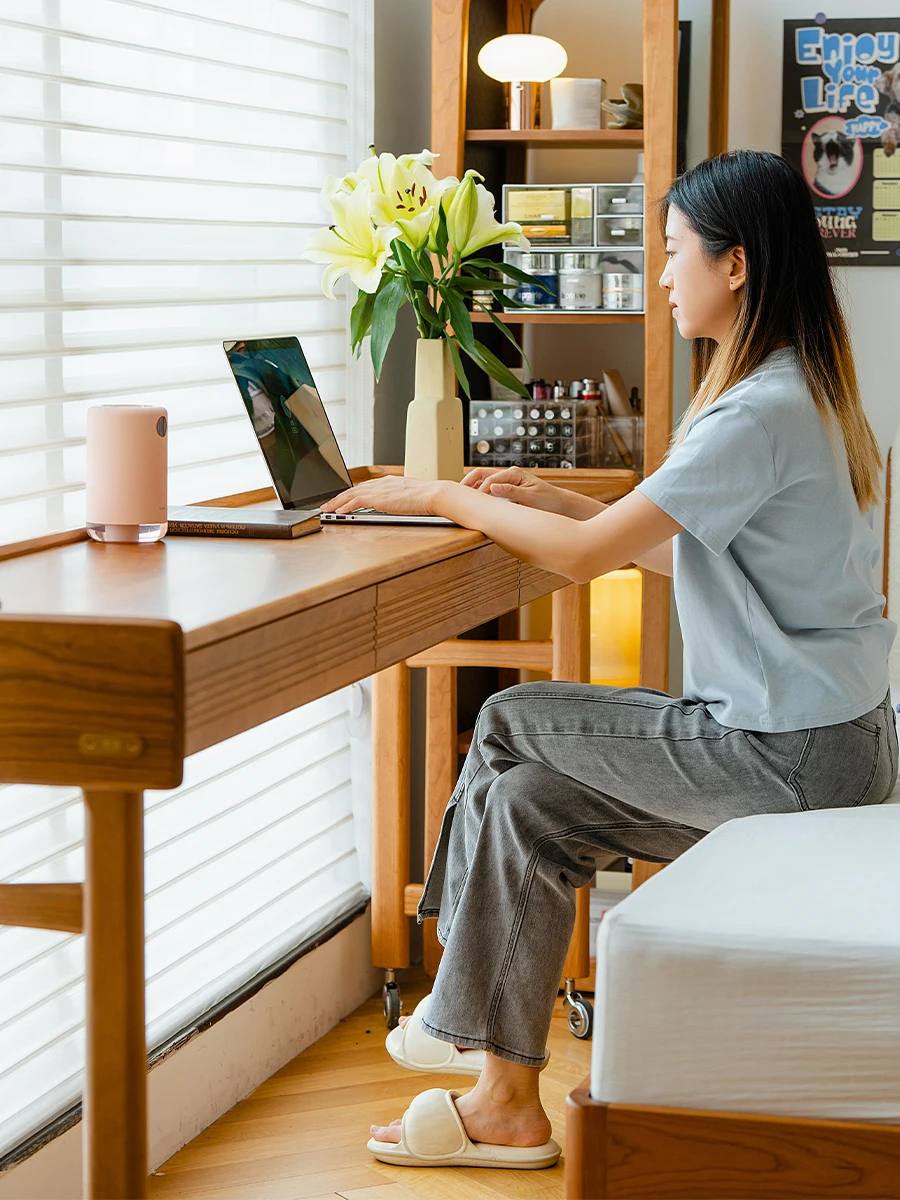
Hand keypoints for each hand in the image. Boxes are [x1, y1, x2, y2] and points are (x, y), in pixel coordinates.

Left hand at [320, 474, 444, 515]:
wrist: (433, 495)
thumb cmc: (428, 498)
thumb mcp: (411, 495)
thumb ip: (401, 498)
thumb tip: (399, 504)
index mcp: (389, 482)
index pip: (365, 486)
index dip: (352, 493)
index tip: (344, 498)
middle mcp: (381, 483)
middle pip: (354, 489)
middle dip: (339, 497)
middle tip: (328, 504)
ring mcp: (379, 490)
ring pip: (351, 495)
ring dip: (337, 502)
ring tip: (327, 509)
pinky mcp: (378, 498)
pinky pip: (356, 502)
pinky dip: (346, 506)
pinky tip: (339, 511)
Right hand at [460, 466, 563, 513]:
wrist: (558, 504)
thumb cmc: (547, 501)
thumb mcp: (530, 497)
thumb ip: (511, 492)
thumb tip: (493, 487)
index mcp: (514, 474)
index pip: (490, 480)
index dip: (480, 491)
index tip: (472, 502)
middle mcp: (509, 474)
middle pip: (482, 474)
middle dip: (468, 482)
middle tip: (457, 493)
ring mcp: (507, 480)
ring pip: (483, 479)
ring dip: (472, 486)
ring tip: (460, 495)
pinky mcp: (507, 487)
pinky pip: (489, 486)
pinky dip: (478, 490)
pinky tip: (472, 498)